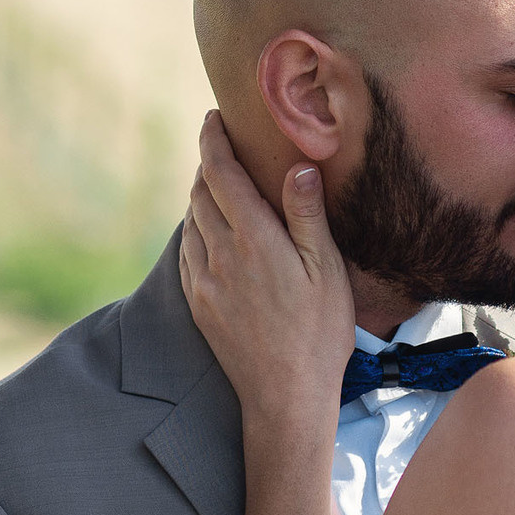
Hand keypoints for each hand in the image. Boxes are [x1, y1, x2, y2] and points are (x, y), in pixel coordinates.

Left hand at [178, 112, 354, 442]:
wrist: (285, 397)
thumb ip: (306, 214)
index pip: (220, 173)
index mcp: (253, 238)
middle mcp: (220, 254)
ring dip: (200, 196)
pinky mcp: (199, 304)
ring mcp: (204, 281)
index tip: (212, 117)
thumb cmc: (318, 332)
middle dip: (207, 164)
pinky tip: (212, 232)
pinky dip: (197, 229)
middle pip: (199, 192)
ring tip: (219, 185)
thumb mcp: (326, 269)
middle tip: (222, 147)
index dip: (213, 140)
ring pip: (191, 221)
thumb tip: (297, 166)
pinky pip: (189, 252)